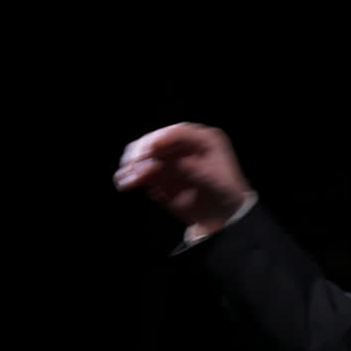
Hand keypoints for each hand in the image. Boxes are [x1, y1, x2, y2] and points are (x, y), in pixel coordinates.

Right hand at [114, 122, 253, 235]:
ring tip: (124, 178)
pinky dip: (134, 177)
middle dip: (142, 153)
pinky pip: (144, 173)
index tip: (149, 150)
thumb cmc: (225, 194)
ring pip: (146, 157)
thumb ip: (187, 169)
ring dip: (133, 166)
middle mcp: (186, 146)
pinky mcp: (162, 175)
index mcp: (204, 140)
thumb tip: (164, 164)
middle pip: (157, 142)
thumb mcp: (211, 178)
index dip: (161, 139)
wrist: (223, 217)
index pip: (177, 133)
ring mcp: (172, 159)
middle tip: (133, 165)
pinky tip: (126, 183)